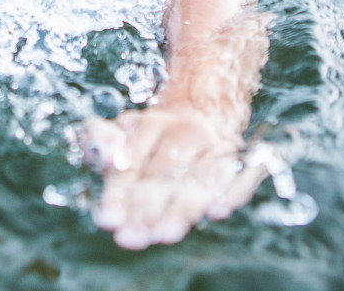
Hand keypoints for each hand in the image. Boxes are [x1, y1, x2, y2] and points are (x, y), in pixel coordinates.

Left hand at [85, 105, 265, 248]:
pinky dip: (232, 191)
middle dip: (148, 206)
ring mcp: (216, 144)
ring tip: (165, 233)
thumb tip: (107, 157)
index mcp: (152, 124)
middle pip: (166, 171)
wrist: (205, 107)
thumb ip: (102, 141)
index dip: (119, 190)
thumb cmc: (155, 135)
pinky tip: (217, 211)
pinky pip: (239, 175)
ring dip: (183, 207)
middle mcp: (185, 131)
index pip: (133, 159)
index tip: (108, 219)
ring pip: (201, 178)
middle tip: (132, 236)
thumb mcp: (123, 130)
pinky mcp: (241, 158)